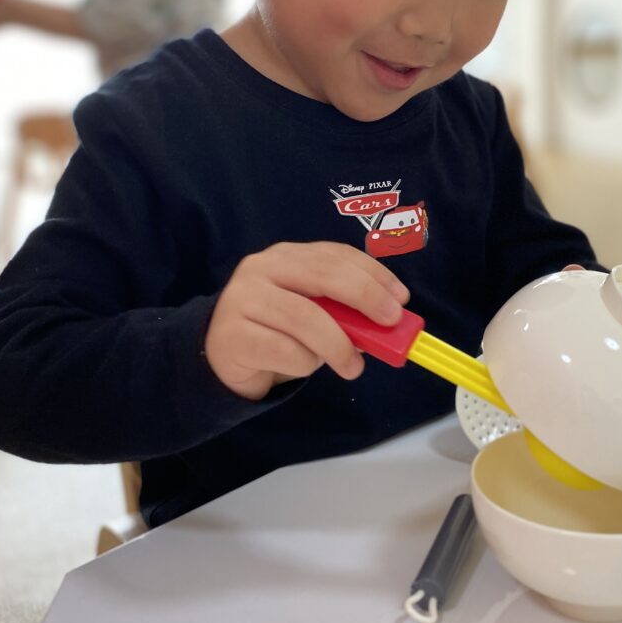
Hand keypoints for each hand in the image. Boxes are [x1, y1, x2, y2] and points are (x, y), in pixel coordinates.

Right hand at [205, 241, 409, 399]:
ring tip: (353, 367)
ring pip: (306, 318)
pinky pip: (286, 351)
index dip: (374, 274)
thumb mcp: (313, 313)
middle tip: (389, 325)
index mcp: (287, 255)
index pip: (336, 255)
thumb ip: (344, 311)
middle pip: (323, 275)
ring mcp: (243, 299)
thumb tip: (389, 324)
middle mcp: (263, 268)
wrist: (220, 354)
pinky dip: (307, 363)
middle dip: (365, 297)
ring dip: (339, 346)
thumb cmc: (276, 330)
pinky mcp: (233, 335)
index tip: (401, 299)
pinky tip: (305, 366)